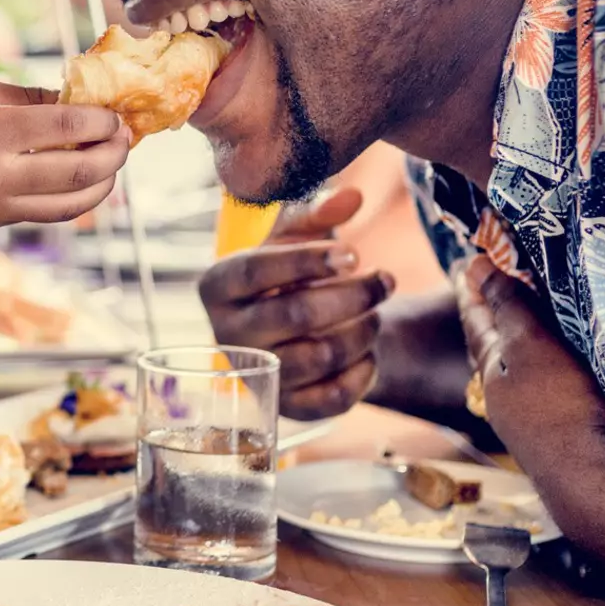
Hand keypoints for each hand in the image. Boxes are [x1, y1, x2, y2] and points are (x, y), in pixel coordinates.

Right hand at [0, 78, 129, 228]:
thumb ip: (27, 98)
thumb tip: (80, 102)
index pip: (67, 127)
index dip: (103, 121)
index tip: (117, 114)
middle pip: (80, 170)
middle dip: (114, 154)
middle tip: (126, 139)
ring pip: (72, 204)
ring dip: (104, 183)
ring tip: (112, 163)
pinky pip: (47, 212)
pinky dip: (75, 197)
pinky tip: (84, 178)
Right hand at [197, 187, 395, 418]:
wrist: (290, 333)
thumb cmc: (288, 275)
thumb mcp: (294, 237)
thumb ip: (318, 213)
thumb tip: (351, 197)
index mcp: (217, 286)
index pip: (256, 270)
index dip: (308, 260)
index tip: (353, 254)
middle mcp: (226, 333)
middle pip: (295, 314)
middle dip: (354, 295)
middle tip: (387, 279)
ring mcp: (255, 374)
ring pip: (320, 355)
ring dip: (364, 330)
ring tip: (377, 312)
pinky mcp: (286, 408)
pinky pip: (333, 397)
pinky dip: (363, 372)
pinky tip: (369, 352)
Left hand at [456, 255, 604, 458]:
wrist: (591, 480)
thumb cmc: (557, 406)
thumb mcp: (529, 345)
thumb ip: (507, 308)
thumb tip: (476, 267)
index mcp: (489, 369)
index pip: (476, 321)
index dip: (473, 291)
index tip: (467, 266)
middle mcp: (500, 395)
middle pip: (489, 348)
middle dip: (488, 319)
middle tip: (486, 291)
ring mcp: (523, 419)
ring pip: (511, 372)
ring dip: (513, 346)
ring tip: (518, 326)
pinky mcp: (551, 436)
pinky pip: (534, 391)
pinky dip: (535, 371)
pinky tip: (549, 374)